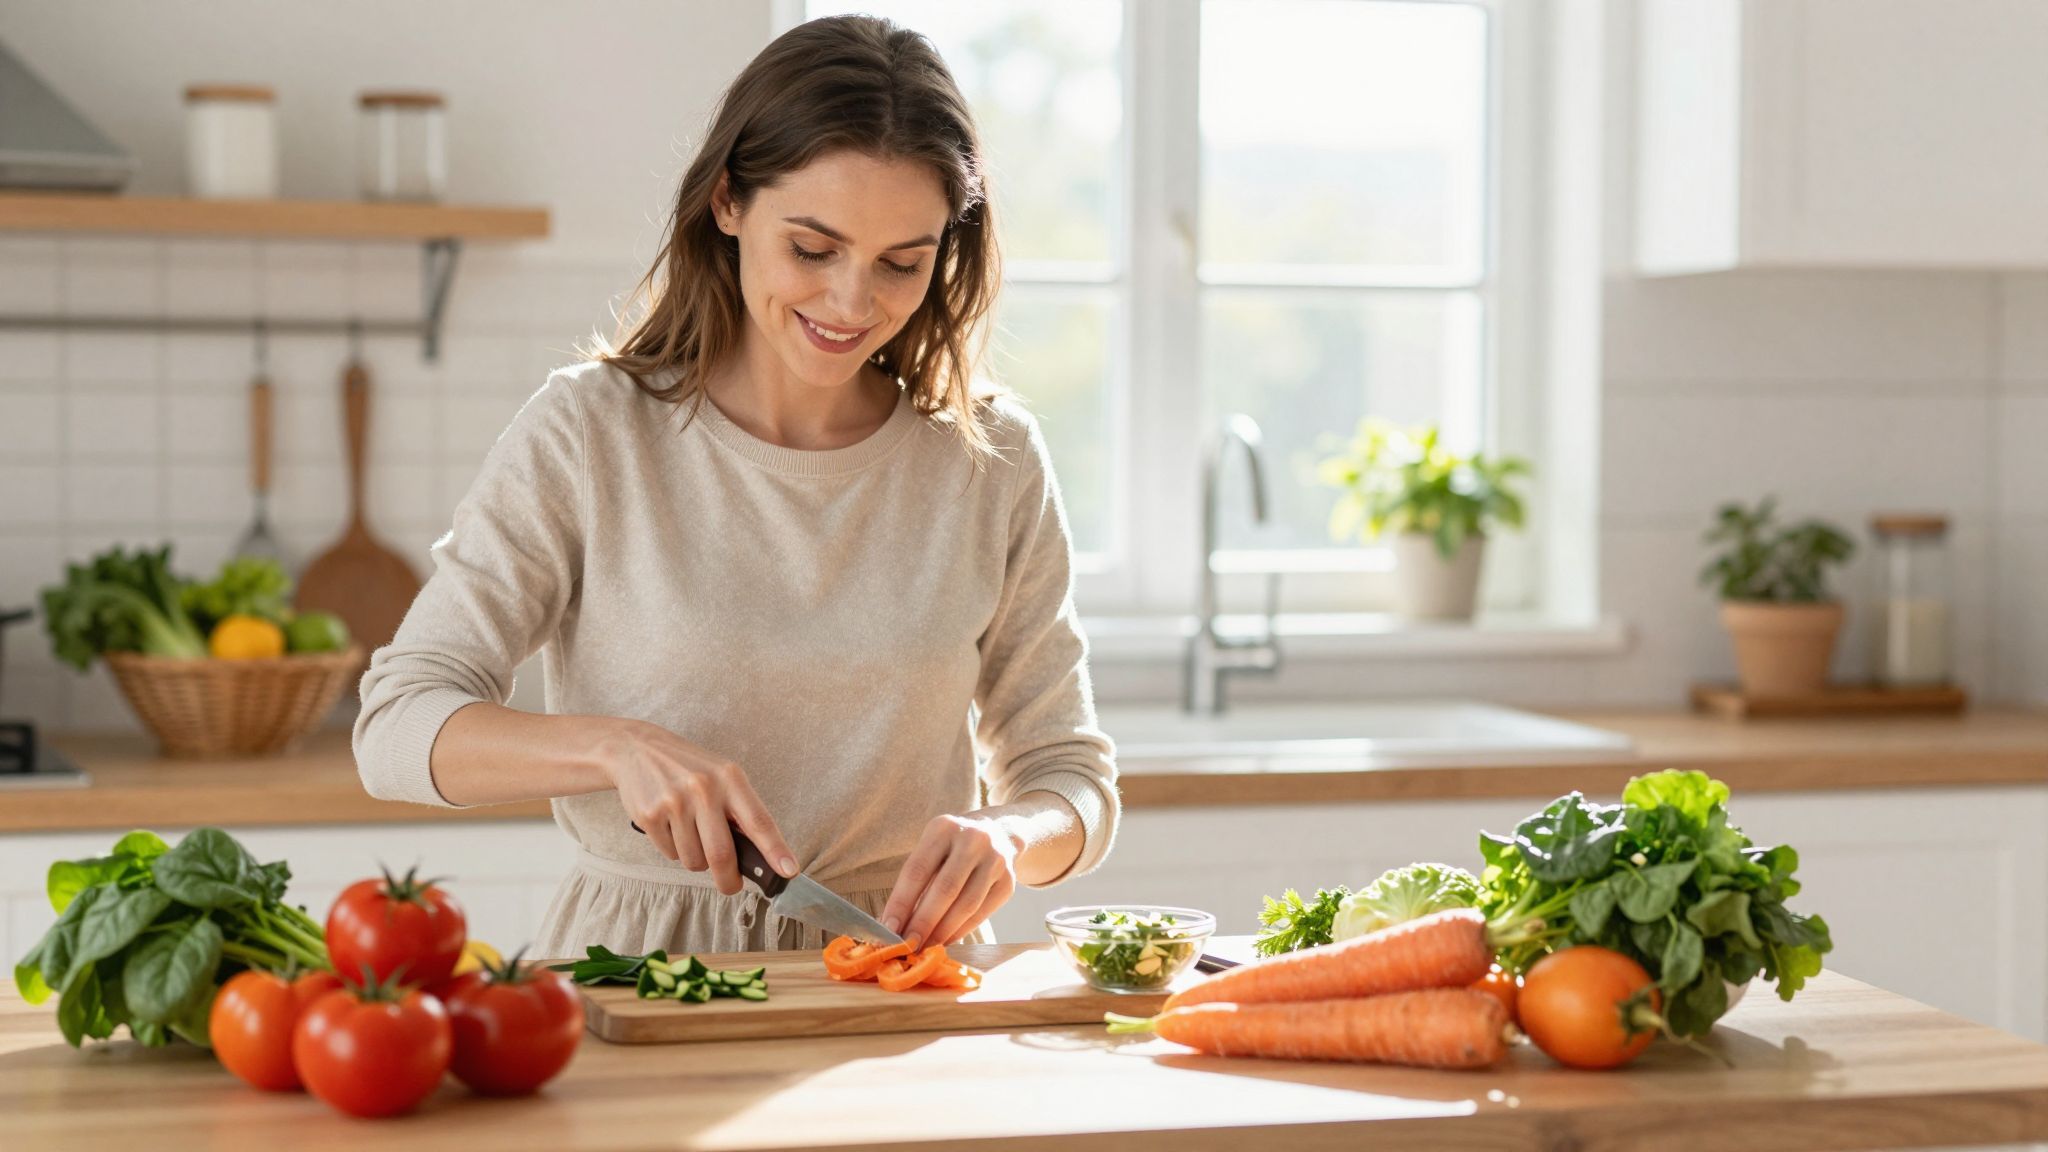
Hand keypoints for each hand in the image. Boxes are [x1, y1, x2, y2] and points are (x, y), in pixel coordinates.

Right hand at [597, 719, 795, 894]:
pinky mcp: (649, 815)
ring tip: (691, 833)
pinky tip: (670, 826)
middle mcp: (704, 788)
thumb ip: (739, 810)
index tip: (789, 872)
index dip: (775, 850)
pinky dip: (674, 850)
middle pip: (722, 854)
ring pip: (694, 860)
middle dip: (729, 880)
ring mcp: (674, 802)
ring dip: (696, 860)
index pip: (759, 821)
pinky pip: (670, 854)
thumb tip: (758, 857)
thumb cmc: (690, 768)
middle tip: (731, 886)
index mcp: (730, 778)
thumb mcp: (722, 776)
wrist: (638, 749)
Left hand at [881, 814, 1021, 947]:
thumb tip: (894, 924)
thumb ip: (915, 882)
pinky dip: (961, 930)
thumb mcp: (932, 848)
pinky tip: (946, 940)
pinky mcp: (1008, 881)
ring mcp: (995, 860)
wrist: (999, 833)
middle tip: (908, 945)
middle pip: (944, 889)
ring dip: (942, 932)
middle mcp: (973, 840)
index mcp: (944, 828)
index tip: (889, 929)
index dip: (901, 903)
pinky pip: (982, 913)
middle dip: (923, 922)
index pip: (917, 870)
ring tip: (925, 947)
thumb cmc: (952, 847)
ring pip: (966, 905)